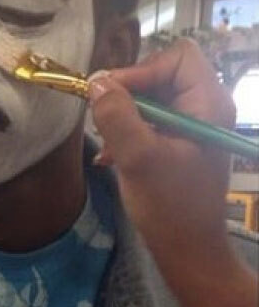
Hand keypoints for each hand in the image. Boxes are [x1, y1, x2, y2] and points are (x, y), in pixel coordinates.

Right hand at [89, 38, 235, 265]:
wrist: (187, 249)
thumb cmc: (170, 206)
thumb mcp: (138, 159)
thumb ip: (117, 116)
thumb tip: (96, 82)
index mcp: (209, 104)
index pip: (178, 57)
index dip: (143, 69)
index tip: (113, 95)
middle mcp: (204, 107)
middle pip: (161, 73)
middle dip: (128, 94)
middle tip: (105, 118)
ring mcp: (191, 124)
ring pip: (150, 96)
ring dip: (123, 115)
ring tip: (109, 143)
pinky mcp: (178, 140)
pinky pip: (148, 118)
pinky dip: (128, 131)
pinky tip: (113, 156)